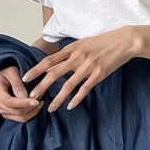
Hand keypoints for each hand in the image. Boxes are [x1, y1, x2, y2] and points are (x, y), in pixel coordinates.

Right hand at [0, 65, 41, 122]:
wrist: (3, 76)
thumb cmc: (8, 70)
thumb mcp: (12, 71)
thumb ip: (17, 83)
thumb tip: (24, 97)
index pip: (9, 102)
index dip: (23, 103)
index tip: (36, 101)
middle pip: (15, 111)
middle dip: (30, 106)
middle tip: (41, 98)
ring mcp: (0, 110)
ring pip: (19, 116)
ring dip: (32, 110)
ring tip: (40, 101)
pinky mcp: (6, 114)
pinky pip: (20, 118)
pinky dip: (30, 113)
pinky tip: (36, 106)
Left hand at [23, 27, 140, 112]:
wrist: (123, 41)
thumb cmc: (102, 42)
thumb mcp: (82, 44)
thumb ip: (67, 55)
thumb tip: (52, 66)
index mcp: (72, 49)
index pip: (49, 60)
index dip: (37, 69)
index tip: (26, 78)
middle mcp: (77, 57)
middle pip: (54, 73)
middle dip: (42, 86)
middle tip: (32, 97)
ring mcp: (88, 67)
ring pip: (68, 85)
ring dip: (58, 98)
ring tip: (50, 108)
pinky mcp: (98, 74)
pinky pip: (85, 89)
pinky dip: (76, 99)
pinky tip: (70, 106)